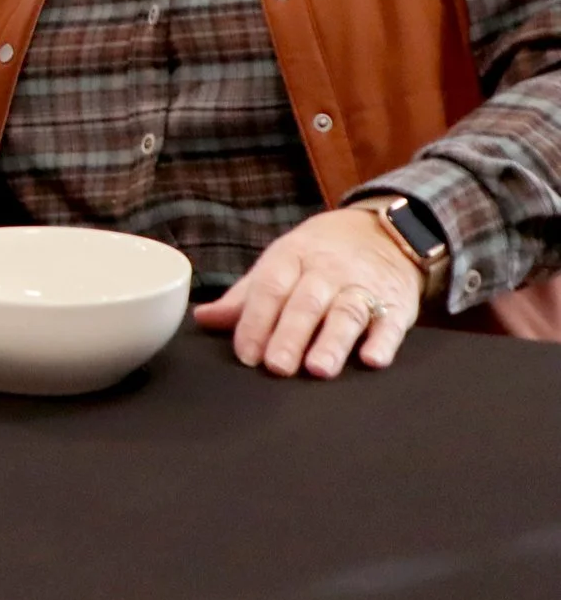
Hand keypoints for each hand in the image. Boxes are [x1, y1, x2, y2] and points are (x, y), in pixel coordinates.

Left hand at [192, 206, 423, 377]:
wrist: (383, 230)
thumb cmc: (319, 255)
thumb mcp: (280, 263)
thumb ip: (245, 297)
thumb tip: (203, 319)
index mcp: (291, 259)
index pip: (269, 289)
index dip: (255, 321)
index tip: (246, 354)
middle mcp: (327, 272)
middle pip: (306, 304)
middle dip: (290, 336)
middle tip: (277, 367)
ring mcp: (363, 287)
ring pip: (347, 313)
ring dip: (333, 342)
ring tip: (318, 369)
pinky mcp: (397, 305)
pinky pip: (392, 323)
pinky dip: (384, 341)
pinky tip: (373, 359)